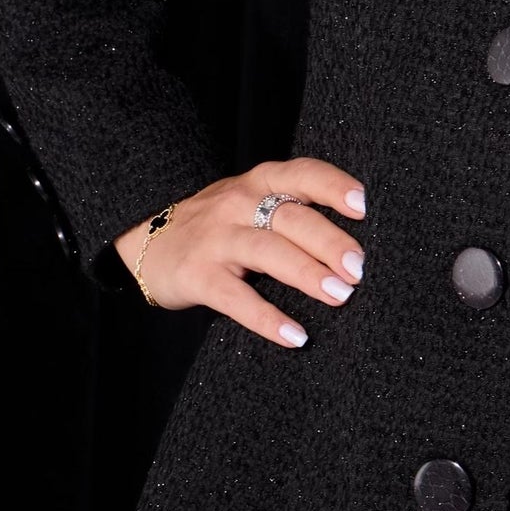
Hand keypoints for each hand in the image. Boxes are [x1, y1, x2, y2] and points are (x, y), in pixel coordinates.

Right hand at [112, 157, 367, 346]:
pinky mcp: (199, 276)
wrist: (146, 245)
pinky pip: (237, 299)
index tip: (363, 205)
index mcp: (258, 183)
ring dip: (307, 273)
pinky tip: (295, 336)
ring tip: (340, 295)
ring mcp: (216, 240)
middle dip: (329, 242)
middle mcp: (238, 204)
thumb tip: (356, 240)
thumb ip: (293, 209)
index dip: (332, 186)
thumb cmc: (219, 225)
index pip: (301, 174)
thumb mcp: (250, 202)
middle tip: (359, 268)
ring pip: (268, 251)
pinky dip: (268, 318)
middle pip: (291, 218)